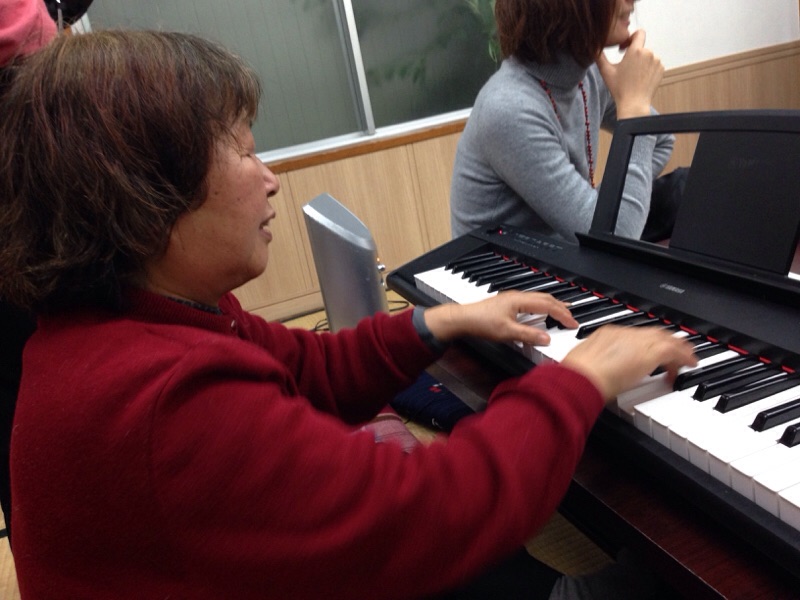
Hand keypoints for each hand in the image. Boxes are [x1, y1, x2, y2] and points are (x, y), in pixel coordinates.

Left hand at [422, 291, 577, 346]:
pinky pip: (530, 302)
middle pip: (545, 298)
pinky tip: (540, 313)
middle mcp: (517, 296)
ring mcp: (512, 299)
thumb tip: (546, 338)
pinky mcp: (507, 304)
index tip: (573, 323)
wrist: (463, 319)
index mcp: (520, 300)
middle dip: (561, 307)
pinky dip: (541, 307)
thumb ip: (528, 335)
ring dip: (552, 305)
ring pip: (538, 299)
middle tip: (572, 317)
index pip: (548, 305)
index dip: (562, 314)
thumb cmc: (481, 322)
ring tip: (562, 311)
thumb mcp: (507, 332)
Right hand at [561, 325, 697, 402]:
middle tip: (677, 350)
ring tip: (688, 357)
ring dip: (678, 348)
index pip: (635, 335)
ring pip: (666, 339)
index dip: (647, 342)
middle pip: (653, 332)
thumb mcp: (585, 365)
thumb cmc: (577, 377)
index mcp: (607, 334)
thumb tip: (597, 373)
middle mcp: (624, 333)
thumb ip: (596, 365)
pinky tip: (690, 364)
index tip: (651, 352)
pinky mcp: (650, 353)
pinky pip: (674, 351)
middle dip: (667, 341)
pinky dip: (684, 356)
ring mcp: (638, 342)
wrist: (580, 377)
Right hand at [597, 29, 663, 118]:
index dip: (632, 38)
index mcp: (635, 51)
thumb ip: (599, 56)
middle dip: (634, 54)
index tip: (626, 47)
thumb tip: (591, 46)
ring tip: (633, 75)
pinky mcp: (661, 69)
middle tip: (626, 66)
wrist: (634, 104)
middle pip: (642, 47)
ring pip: (648, 56)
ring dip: (641, 62)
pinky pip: (654, 64)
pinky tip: (640, 78)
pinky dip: (648, 69)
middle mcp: (648, 53)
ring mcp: (656, 61)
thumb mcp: (606, 71)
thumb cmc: (619, 89)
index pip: (639, 33)